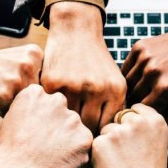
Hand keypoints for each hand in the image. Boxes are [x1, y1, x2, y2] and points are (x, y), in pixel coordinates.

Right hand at [0, 45, 42, 114]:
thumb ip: (37, 74)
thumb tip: (54, 102)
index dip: (29, 87)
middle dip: (22, 96)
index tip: (15, 78)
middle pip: (36, 96)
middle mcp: (29, 66)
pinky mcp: (3, 94)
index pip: (45, 84)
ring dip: (11, 104)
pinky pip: (9, 112)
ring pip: (24, 105)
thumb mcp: (19, 59)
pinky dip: (0, 108)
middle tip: (4, 84)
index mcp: (36, 54)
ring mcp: (16, 80)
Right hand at [0, 84, 92, 167]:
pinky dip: (75, 156)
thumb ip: (31, 111)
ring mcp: (72, 119)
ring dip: (68, 141)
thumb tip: (42, 115)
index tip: (33, 133)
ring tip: (49, 157)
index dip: (41, 121)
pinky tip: (58, 163)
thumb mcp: (11, 120)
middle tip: (43, 147)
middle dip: (57, 128)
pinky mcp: (84, 138)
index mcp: (35, 93)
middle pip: (63, 114)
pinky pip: (83, 146)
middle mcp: (56, 100)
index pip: (47, 103)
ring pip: (75, 129)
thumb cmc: (8, 154)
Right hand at [41, 2, 125, 132]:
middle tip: (75, 131)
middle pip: (89, 127)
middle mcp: (96, 89)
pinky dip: (52, 110)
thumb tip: (108, 137)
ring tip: (63, 123)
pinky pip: (52, 108)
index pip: (107, 126)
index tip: (91, 133)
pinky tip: (52, 109)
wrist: (76, 30)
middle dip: (82, 131)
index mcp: (115, 90)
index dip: (99, 133)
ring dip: (65, 122)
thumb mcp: (113, 80)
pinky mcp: (53, 83)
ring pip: (69, 120)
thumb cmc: (95, 60)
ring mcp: (73, 86)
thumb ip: (113, 106)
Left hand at [91, 104, 167, 167]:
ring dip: (109, 143)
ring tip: (121, 163)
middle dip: (119, 131)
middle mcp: (138, 122)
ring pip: (106, 130)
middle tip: (127, 154)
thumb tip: (130, 116)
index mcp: (156, 121)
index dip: (131, 122)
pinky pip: (96, 142)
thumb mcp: (158, 146)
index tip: (134, 137)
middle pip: (119, 117)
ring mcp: (119, 131)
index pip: (136, 108)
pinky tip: (111, 167)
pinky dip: (100, 154)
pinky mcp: (101, 142)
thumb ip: (146, 128)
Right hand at [122, 19, 167, 118]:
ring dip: (133, 89)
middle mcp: (152, 73)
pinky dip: (130, 74)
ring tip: (144, 89)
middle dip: (139, 102)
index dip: (146, 113)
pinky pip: (125, 68)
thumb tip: (150, 120)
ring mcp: (144, 58)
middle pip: (133, 98)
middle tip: (147, 100)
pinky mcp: (139, 47)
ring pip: (126, 83)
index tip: (151, 111)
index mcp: (164, 89)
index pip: (143, 111)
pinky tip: (141, 75)